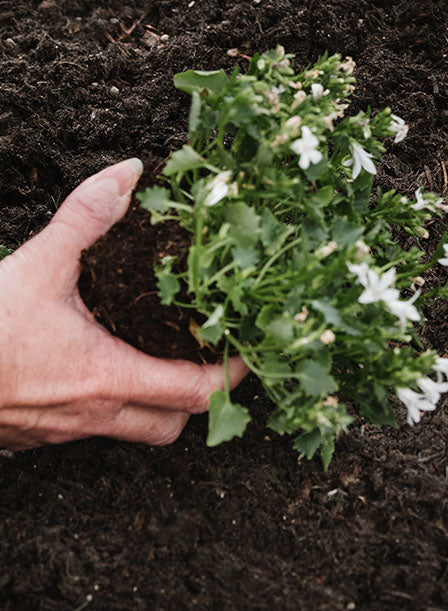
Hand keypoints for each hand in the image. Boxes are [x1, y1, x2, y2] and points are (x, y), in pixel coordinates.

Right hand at [0, 159, 247, 449]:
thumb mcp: (36, 265)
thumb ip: (87, 218)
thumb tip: (128, 175)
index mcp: (108, 377)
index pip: (198, 391)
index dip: (232, 372)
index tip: (249, 348)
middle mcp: (92, 415)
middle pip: (175, 425)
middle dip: (202, 396)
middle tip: (210, 355)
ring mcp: (62, 432)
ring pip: (134, 431)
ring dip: (157, 403)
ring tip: (164, 359)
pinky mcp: (35, 435)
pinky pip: (91, 430)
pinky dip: (112, 405)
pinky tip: (102, 367)